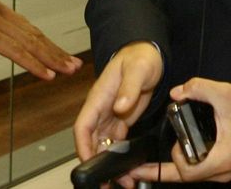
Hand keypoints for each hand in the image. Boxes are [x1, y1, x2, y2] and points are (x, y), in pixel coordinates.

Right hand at [0, 0, 80, 80]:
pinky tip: (47, 74)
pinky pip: (15, 51)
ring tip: (69, 70)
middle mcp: (0, 15)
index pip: (24, 30)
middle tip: (74, 64)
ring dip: (53, 59)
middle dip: (55, 52)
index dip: (42, 43)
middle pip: (33, 36)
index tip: (56, 53)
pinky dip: (34, 63)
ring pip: (31, 44)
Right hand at [72, 41, 162, 177]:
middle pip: (90, 141)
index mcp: (99, 97)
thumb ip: (129, 88)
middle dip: (95, 163)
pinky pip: (115, 142)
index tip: (88, 163)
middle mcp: (101, 109)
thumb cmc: (140, 57)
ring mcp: (110, 116)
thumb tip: (119, 107)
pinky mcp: (120, 120)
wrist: (148, 54)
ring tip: (121, 181)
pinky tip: (126, 169)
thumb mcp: (137, 69)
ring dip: (108, 163)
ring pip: (102, 145)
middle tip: (106, 182)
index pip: (83, 125)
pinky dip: (118, 156)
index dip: (82, 146)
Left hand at [126, 78, 230, 184]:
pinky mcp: (224, 167)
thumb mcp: (224, 94)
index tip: (167, 149)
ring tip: (156, 163)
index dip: (173, 162)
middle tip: (142, 167)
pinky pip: (201, 171)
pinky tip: (178, 156)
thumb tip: (176, 92)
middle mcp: (222, 171)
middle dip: (166, 169)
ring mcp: (224, 172)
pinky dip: (187, 164)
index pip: (187, 173)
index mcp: (221, 159)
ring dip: (177, 166)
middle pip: (187, 177)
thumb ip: (198, 88)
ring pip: (194, 175)